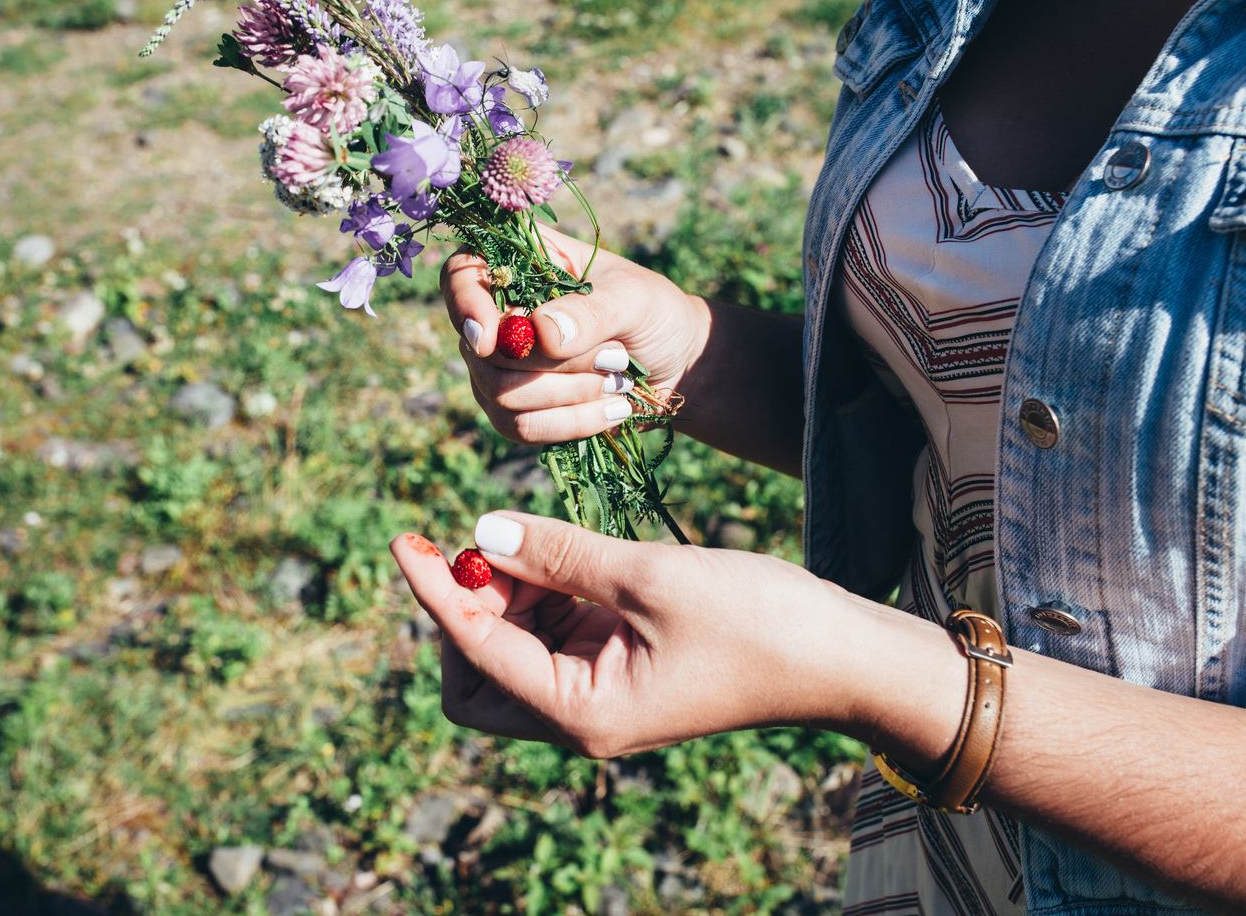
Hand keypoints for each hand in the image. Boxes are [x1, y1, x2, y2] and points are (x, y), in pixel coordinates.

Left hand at [390, 512, 864, 757]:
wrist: (841, 656)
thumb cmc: (757, 622)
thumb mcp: (648, 576)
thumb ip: (558, 554)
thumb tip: (480, 530)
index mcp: (581, 713)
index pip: (475, 651)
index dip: (436, 592)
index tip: (404, 539)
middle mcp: (579, 716)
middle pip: (476, 674)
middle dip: (468, 609)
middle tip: (485, 542)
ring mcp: (599, 694)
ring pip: (513, 649)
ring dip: (509, 593)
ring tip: (537, 536)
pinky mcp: (620, 668)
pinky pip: (555, 633)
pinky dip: (546, 591)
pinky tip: (565, 550)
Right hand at [440, 226, 708, 444]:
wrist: (680, 365)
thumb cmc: (654, 313)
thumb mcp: (634, 300)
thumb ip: (590, 311)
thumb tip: (540, 336)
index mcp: (520, 265)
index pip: (460, 277)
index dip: (465, 306)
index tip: (492, 338)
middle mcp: (499, 315)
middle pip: (482, 353)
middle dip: (554, 366)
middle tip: (615, 354)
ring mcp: (502, 367)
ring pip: (501, 397)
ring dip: (568, 396)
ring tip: (619, 380)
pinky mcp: (518, 410)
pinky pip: (520, 429)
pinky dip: (571, 424)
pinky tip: (612, 410)